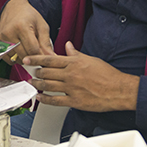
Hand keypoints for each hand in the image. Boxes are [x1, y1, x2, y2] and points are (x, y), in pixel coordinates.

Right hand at [0, 0, 53, 57]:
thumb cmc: (29, 16)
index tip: (45, 56)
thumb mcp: (42, 26)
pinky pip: (8, 59)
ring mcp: (1, 38)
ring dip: (25, 58)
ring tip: (29, 49)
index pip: (33, 50)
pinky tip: (20, 51)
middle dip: (34, 58)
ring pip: (16, 59)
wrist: (14, 8)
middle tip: (38, 53)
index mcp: (21, 26)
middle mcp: (9, 32)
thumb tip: (51, 58)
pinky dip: (15, 59)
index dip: (41, 56)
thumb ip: (46, 43)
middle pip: (24, 56)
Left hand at [24, 42, 139, 111]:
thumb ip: (76, 54)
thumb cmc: (108, 75)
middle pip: (47, 72)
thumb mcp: (91, 59)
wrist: (119, 90)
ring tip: (32, 84)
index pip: (49, 59)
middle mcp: (70, 75)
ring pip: (49, 86)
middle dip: (36, 72)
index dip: (36, 59)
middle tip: (31, 72)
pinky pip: (56, 100)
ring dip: (38, 85)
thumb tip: (68, 46)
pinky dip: (46, 99)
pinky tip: (40, 98)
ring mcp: (72, 88)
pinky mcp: (75, 101)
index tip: (27, 59)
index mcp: (74, 63)